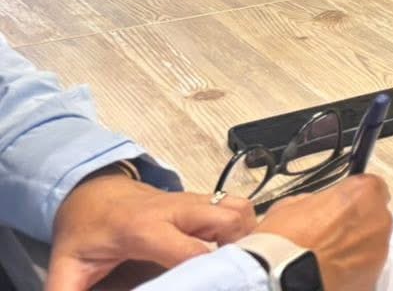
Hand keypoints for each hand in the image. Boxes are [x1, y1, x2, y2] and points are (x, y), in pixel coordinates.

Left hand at [47, 174, 255, 290]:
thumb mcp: (66, 268)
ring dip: (245, 236)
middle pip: (228, 220)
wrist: (91, 191)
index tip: (212, 287)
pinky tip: (236, 250)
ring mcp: (192, 201)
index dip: (206, 273)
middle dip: (238, 250)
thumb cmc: (83, 232)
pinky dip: (245, 226)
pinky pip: (236, 207)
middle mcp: (176, 209)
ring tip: (236, 265)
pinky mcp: (201, 201)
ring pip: (239, 208)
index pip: (190, 250)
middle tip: (231, 277)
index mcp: (144, 228)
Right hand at [258, 176, 392, 290]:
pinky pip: (366, 270)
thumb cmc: (283, 242)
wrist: (278, 279)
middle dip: (357, 225)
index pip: (372, 187)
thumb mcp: (291, 205)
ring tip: (328, 259)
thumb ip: (317, 200)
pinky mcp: (373, 279)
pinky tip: (332, 274)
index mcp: (362, 194)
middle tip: (331, 236)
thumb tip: (318, 205)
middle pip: (374, 217)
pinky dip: (354, 272)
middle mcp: (378, 220)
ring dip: (356, 249)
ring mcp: (378, 251)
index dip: (355, 199)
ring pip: (372, 245)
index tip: (343, 208)